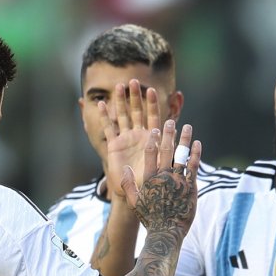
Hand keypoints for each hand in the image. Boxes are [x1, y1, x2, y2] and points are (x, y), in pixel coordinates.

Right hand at [99, 79, 160, 202]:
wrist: (139, 193)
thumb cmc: (154, 181)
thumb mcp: (163, 163)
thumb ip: (166, 147)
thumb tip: (174, 131)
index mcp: (152, 139)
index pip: (153, 117)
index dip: (151, 104)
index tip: (151, 90)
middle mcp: (139, 136)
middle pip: (137, 112)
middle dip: (135, 97)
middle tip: (134, 81)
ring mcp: (126, 139)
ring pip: (122, 116)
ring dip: (120, 102)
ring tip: (119, 86)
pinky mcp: (114, 146)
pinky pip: (108, 128)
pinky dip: (104, 116)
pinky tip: (101, 104)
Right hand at [125, 119, 199, 236]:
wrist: (167, 233)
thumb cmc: (150, 218)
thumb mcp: (134, 202)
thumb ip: (128, 184)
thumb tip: (125, 168)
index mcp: (149, 179)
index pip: (150, 154)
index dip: (152, 140)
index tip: (154, 130)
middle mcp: (164, 177)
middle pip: (167, 150)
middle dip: (168, 134)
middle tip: (170, 121)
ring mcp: (178, 181)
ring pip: (182, 155)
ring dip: (184, 139)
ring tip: (187, 127)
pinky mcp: (190, 186)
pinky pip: (193, 166)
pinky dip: (195, 153)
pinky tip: (197, 143)